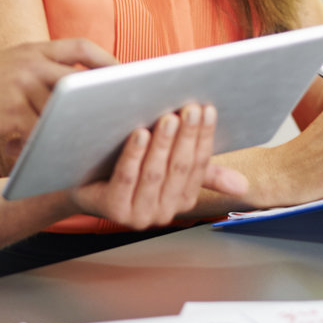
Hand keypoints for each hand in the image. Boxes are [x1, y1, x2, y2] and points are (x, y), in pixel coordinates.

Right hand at [0, 38, 115, 146]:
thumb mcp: (6, 68)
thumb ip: (37, 72)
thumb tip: (71, 89)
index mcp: (31, 48)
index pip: (81, 46)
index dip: (108, 59)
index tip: (125, 73)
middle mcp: (29, 62)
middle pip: (80, 78)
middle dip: (104, 95)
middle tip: (124, 111)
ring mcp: (20, 85)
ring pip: (63, 109)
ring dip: (80, 126)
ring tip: (99, 140)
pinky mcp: (11, 111)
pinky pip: (42, 131)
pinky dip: (54, 143)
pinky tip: (63, 155)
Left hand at [69, 104, 248, 228]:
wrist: (79, 181)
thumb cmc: (126, 166)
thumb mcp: (167, 166)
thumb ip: (204, 172)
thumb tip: (243, 186)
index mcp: (182, 199)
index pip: (199, 165)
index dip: (204, 137)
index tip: (207, 108)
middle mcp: (163, 212)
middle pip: (179, 169)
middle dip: (186, 136)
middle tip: (190, 107)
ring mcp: (138, 214)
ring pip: (155, 174)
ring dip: (164, 145)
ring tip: (168, 117)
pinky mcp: (113, 210)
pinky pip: (126, 179)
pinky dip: (135, 155)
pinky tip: (140, 133)